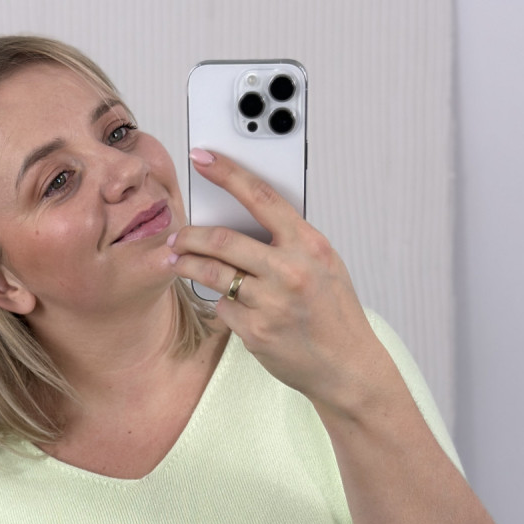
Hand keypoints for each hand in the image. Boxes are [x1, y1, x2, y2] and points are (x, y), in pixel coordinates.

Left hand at [167, 149, 390, 412]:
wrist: (346, 366)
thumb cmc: (334, 312)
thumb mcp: (324, 265)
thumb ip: (290, 241)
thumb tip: (247, 220)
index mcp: (309, 244)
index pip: (261, 196)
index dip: (228, 173)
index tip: (202, 158)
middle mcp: (289, 270)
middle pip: (222, 240)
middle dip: (191, 235)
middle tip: (177, 235)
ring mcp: (270, 303)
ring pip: (213, 274)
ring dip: (189, 265)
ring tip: (179, 261)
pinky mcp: (255, 332)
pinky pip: (223, 308)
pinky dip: (221, 303)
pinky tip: (229, 305)